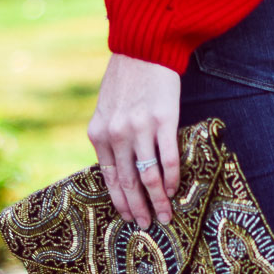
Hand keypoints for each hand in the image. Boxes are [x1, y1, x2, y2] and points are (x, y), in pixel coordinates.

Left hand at [88, 52, 181, 226]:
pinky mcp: (164, 121)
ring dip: (158, 200)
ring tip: (165, 215)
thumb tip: (119, 168)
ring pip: (149, 176)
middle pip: (129, 182)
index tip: (129, 218)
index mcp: (99, 133)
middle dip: (138, 208)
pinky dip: (172, 178)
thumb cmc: (126, 80)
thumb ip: (109, 137)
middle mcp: (117, 134)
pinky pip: (169, 159)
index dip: (120, 201)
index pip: (110, 177)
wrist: (144, 48)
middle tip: (147, 225)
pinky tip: (175, 189)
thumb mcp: (106, 109)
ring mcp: (140, 129)